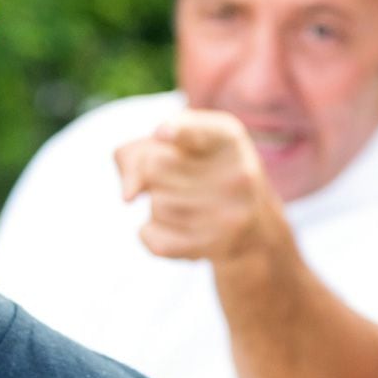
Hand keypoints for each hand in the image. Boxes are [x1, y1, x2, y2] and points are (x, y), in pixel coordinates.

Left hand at [114, 109, 284, 261]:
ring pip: (157, 205)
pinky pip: (160, 241)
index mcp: (227, 137)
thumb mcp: (175, 146)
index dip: (177, 132)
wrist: (249, 222)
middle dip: (152, 174)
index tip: (160, 133)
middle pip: (156, 166)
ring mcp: (231, 213)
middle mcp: (238, 173)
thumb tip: (128, 196)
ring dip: (156, 205)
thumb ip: (137, 154)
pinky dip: (150, 234)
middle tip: (175, 179)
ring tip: (181, 203)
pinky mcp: (219, 246)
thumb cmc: (199, 171)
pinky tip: (167, 228)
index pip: (196, 132)